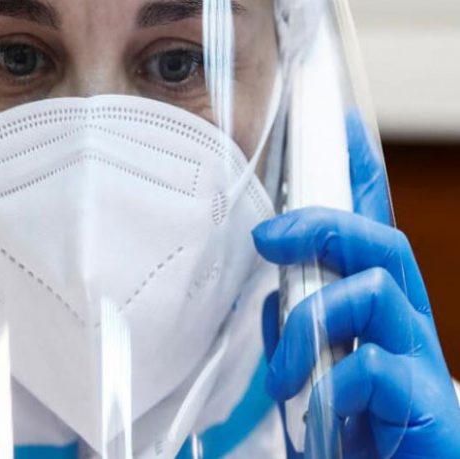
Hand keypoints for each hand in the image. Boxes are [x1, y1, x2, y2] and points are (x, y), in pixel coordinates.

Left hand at [254, 112, 459, 457]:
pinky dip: (334, 378)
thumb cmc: (348, 425)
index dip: (359, 175)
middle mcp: (403, 322)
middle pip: (379, 242)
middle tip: (270, 238)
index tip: (337, 129)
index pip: (371, 227)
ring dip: (312, 319)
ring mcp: (418, 358)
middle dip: (322, 225)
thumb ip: (295, 323)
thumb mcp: (308, 365)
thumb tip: (272, 290)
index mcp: (375, 306)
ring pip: (377, 289)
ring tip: (285, 371)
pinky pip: (377, 366)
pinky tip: (314, 402)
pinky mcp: (424, 403)